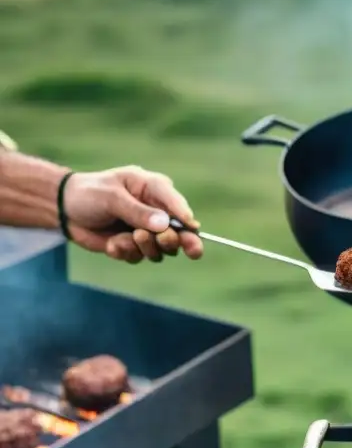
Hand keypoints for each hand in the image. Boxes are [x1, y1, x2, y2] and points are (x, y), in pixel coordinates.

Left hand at [62, 165, 202, 263]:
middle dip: (171, 240)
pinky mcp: (135, 246)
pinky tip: (111, 243)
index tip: (190, 229)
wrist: (65, 208)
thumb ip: (138, 211)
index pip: (179, 206)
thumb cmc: (90, 193)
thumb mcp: (112, 197)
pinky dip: (125, 252)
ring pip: (161, 250)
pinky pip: (139, 257)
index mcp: (155, 190)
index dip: (187, 220)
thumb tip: (165, 225)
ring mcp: (147, 231)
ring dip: (144, 248)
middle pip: (180, 234)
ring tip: (123, 238)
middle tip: (162, 240)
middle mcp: (157, 212)